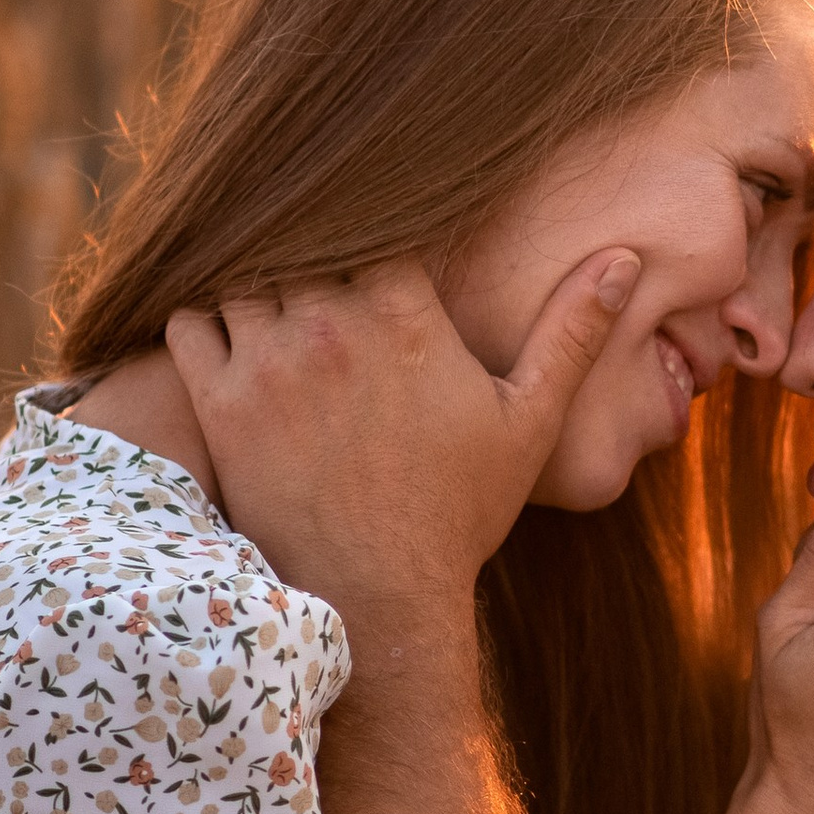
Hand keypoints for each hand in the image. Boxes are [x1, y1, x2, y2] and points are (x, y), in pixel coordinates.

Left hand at [167, 254, 638, 624]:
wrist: (380, 598)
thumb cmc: (458, 511)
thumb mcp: (530, 420)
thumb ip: (572, 331)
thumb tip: (626, 259)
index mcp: (404, 313)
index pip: (374, 215)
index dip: (372, 221)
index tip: (372, 240)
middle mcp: (329, 323)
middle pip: (302, 238)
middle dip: (311, 249)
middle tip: (321, 270)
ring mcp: (268, 362)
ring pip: (242, 272)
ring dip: (256, 280)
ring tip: (277, 303)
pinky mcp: (221, 404)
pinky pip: (188, 321)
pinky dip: (203, 317)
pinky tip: (229, 336)